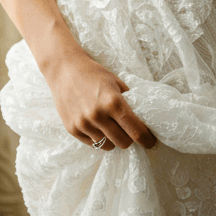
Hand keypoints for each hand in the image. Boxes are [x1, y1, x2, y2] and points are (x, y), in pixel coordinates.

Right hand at [42, 49, 157, 151]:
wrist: (64, 69)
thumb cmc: (93, 73)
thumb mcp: (116, 82)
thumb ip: (129, 100)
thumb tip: (143, 118)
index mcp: (113, 102)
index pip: (136, 131)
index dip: (146, 139)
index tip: (150, 141)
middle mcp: (98, 115)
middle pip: (123, 142)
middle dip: (129, 138)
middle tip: (128, 131)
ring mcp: (83, 124)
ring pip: (108, 146)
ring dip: (112, 139)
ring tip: (110, 126)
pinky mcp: (72, 129)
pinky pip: (92, 143)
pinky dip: (98, 138)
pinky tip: (96, 125)